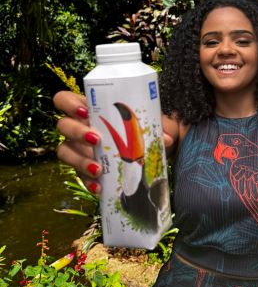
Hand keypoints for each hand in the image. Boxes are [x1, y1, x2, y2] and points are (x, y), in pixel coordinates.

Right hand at [53, 91, 174, 193]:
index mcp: (89, 109)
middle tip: (97, 140)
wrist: (141, 154)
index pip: (64, 100)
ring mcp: (77, 148)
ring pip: (64, 151)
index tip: (85, 112)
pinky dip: (87, 181)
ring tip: (98, 168)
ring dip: (79, 160)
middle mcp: (78, 127)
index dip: (69, 104)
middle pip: (62, 125)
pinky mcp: (81, 167)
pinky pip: (77, 174)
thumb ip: (156, 128)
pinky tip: (98, 186)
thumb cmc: (138, 131)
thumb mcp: (147, 125)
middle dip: (77, 132)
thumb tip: (166, 139)